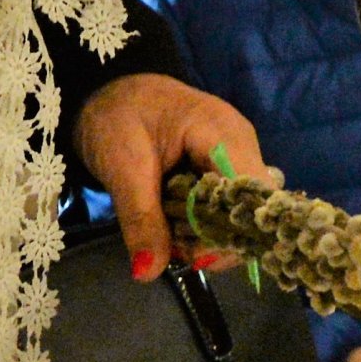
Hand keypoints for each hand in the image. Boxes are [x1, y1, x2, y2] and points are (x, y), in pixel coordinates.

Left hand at [74, 74, 268, 280]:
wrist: (107, 89)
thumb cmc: (117, 116)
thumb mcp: (121, 168)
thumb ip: (140, 219)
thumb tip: (148, 272)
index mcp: (224, 136)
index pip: (252, 196)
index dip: (232, 234)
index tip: (194, 257)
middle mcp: (241, 147)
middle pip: (249, 209)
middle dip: (214, 240)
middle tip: (173, 249)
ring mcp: (233, 157)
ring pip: (235, 213)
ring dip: (204, 235)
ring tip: (167, 237)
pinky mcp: (220, 169)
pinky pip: (221, 206)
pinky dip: (198, 224)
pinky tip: (172, 226)